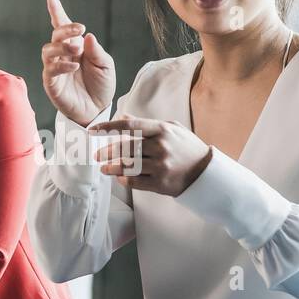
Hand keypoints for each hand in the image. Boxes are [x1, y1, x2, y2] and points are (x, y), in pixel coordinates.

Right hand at [41, 0, 115, 127]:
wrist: (98, 110)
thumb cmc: (101, 86)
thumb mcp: (106, 66)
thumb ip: (97, 51)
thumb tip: (88, 36)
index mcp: (75, 47)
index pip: (63, 27)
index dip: (56, 13)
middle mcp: (63, 55)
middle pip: (55, 36)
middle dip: (65, 28)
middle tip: (79, 29)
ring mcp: (55, 68)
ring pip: (48, 50)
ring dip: (61, 47)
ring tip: (76, 49)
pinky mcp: (52, 83)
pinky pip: (50, 70)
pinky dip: (61, 65)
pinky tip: (74, 65)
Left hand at [89, 114, 213, 196]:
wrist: (206, 172)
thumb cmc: (186, 148)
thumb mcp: (171, 128)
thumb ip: (146, 123)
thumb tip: (124, 116)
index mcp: (162, 130)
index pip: (129, 125)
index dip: (108, 127)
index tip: (93, 130)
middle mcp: (160, 146)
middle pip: (125, 147)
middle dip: (107, 151)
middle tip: (97, 154)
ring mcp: (160, 166)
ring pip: (127, 165)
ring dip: (111, 167)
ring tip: (104, 167)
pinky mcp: (160, 183)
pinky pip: (134, 181)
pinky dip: (123, 179)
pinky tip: (119, 177)